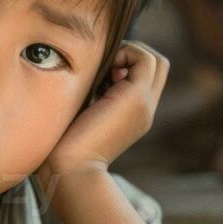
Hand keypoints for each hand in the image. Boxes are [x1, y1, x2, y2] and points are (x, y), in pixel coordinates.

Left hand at [39, 41, 169, 180]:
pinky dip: (125, 54)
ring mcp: (145, 104)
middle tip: (106, 70)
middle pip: (158, 65)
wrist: (70, 169)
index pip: (148, 75)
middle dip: (132, 55)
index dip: (128, 63)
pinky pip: (145, 59)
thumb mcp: (82, 114)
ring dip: (129, 54)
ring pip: (156, 60)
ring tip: (106, 73)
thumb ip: (93, 94)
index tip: (102, 76)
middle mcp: (145, 109)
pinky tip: (103, 73)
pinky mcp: (137, 99)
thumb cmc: (64, 146)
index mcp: (134, 114)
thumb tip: (93, 68)